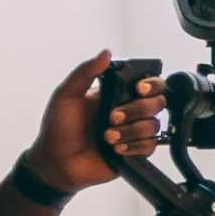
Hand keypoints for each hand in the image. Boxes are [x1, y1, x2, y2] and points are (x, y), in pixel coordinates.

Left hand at [24, 52, 167, 195]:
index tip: (139, 89)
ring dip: (130, 131)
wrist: (57, 163)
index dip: (151, 84)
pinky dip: (133, 146)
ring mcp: (132, 131)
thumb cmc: (58, 129)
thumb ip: (85, 72)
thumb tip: (105, 52)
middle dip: (137, 109)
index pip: (148, 82)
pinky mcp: (134, 151)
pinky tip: (116, 148)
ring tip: (107, 137)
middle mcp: (128, 110)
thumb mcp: (66, 95)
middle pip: (157, 102)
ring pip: (153, 125)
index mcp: (115, 94)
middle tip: (112, 117)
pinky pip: (150, 146)